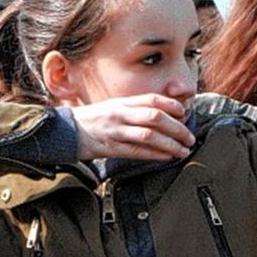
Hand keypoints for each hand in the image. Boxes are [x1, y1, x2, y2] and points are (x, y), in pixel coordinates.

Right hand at [72, 94, 193, 160]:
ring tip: (184, 150)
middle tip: (190, 138)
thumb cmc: (94, 119)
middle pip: (156, 118)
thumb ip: (136, 108)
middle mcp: (121, 114)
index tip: (185, 114)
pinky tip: (167, 157)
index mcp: (123, 102)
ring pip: (149, 136)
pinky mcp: (112, 148)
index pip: (152, 100)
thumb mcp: (115, 106)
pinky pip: (138, 152)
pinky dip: (156, 155)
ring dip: (171, 144)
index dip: (172, 105)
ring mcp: (116, 131)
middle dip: (177, 128)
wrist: (65, 131)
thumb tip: (165, 114)